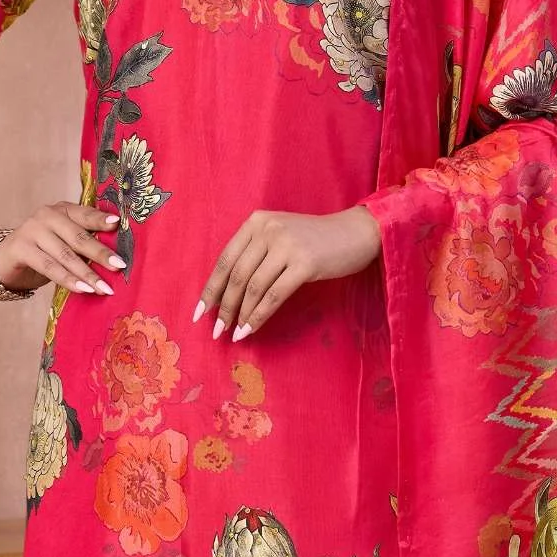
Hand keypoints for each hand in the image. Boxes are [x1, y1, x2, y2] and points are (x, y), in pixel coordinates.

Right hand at [0, 202, 124, 295]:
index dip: (101, 219)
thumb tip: (113, 259)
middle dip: (100, 253)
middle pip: (78, 236)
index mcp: (62, 210)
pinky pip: (49, 267)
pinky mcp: (21, 248)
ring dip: (87, 273)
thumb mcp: (63, 241)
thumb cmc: (42, 250)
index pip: (85, 214)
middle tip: (120, 266)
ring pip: (65, 255)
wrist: (2, 257)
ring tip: (104, 288)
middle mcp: (47, 215)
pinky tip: (83, 289)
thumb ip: (82, 243)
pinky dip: (68, 280)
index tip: (117, 225)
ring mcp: (32, 230)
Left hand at [195, 205, 380, 339]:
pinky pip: (274, 296)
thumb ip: (255, 253)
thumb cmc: (315, 240)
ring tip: (233, 334)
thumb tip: (227, 293)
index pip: (225, 259)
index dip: (210, 289)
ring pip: (253, 287)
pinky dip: (259, 315)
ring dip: (240, 315)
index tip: (200, 313)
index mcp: (256, 222)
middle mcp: (268, 230)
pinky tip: (251, 329)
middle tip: (216, 331)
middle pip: (236, 276)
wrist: (356, 233)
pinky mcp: (305, 263)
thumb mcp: (280, 236)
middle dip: (223, 307)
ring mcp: (286, 245)